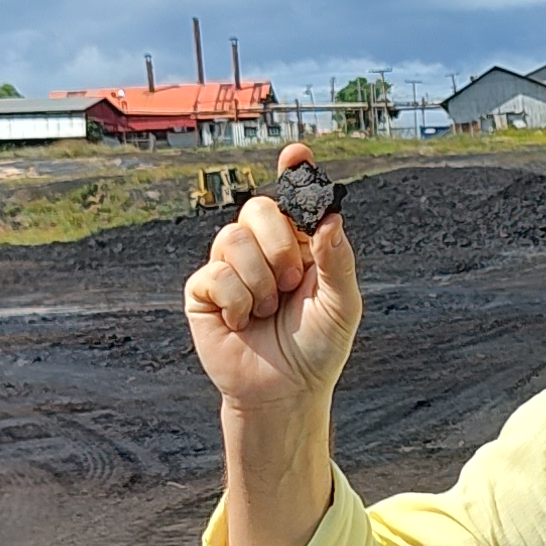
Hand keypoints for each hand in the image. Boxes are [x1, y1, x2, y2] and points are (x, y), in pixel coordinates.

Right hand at [183, 145, 361, 412]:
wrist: (285, 391)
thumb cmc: (317, 347)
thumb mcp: (342, 304)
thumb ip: (339, 260)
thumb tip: (331, 218)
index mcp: (300, 244)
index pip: (294, 198)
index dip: (294, 172)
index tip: (296, 154)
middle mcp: (263, 249)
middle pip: (257, 208)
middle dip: (279, 244)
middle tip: (292, 281)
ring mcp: (230, 267)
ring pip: (233, 239)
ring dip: (260, 281)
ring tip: (269, 310)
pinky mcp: (203, 291)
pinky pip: (214, 274)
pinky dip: (237, 301)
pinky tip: (244, 323)